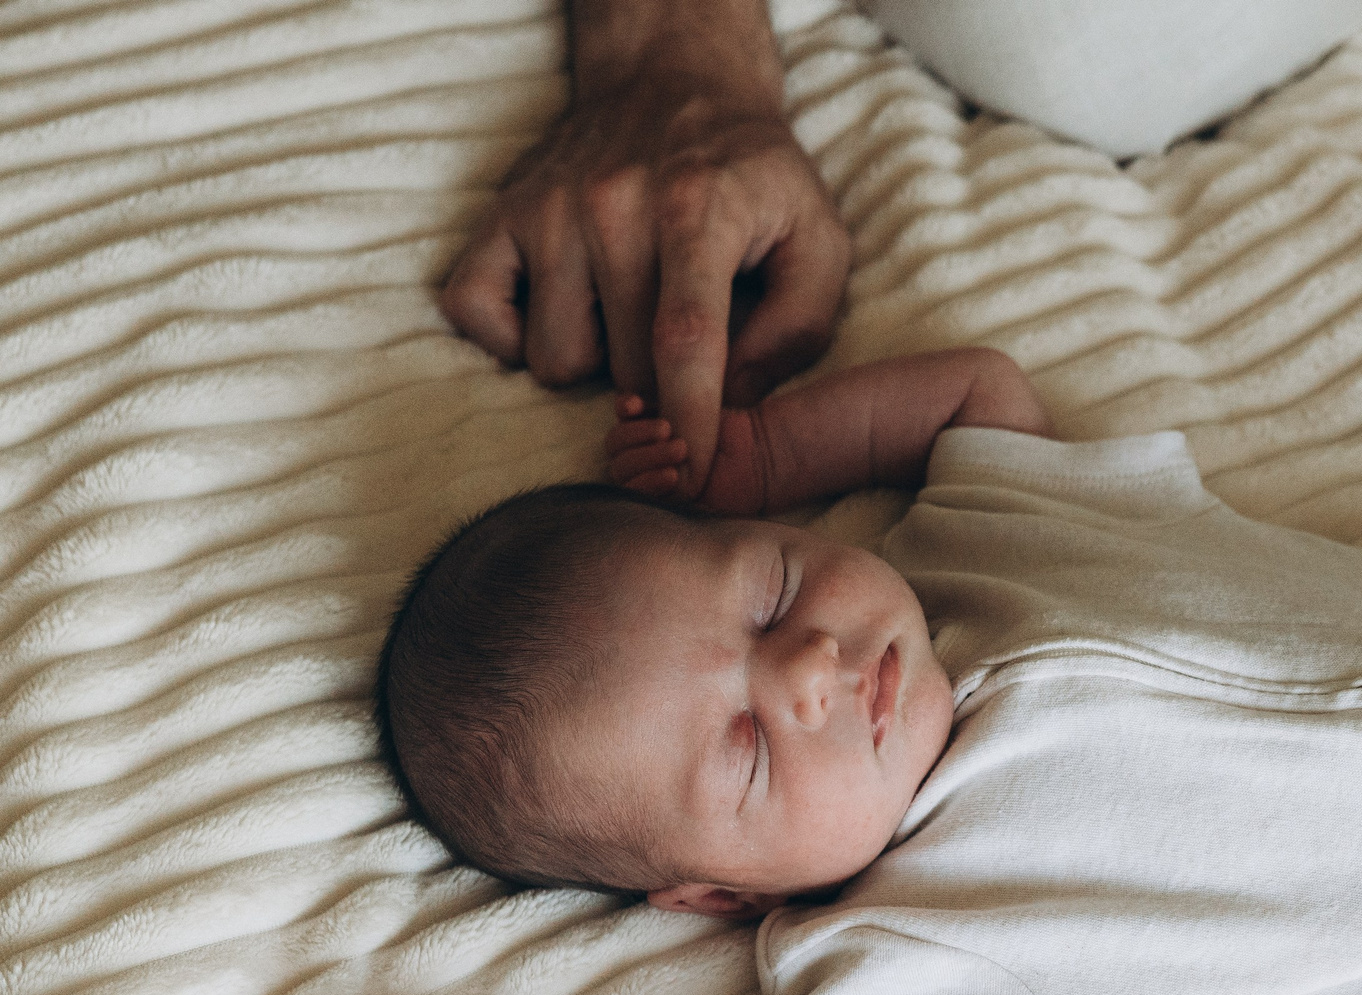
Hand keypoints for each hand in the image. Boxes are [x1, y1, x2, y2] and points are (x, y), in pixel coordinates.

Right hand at [440, 26, 851, 490]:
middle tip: (683, 358)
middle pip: (623, 369)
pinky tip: (565, 312)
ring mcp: (545, 209)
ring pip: (553, 361)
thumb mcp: (819, 237)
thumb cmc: (756, 178)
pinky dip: (514, 337)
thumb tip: (737, 400)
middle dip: (659, 391)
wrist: (675, 81)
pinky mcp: (499, 216)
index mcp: (697, 210)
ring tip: (628, 318)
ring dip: (593, 362)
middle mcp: (610, 207)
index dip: (692, 420)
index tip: (695, 480)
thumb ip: (798, 325)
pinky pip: (477, 317)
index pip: (687, 339)